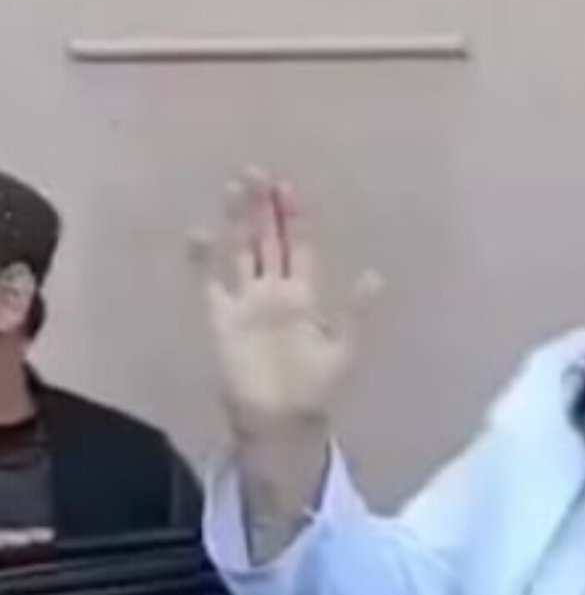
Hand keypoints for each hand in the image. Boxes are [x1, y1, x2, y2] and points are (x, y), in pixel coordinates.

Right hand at [189, 171, 378, 440]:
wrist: (283, 422)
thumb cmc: (316, 388)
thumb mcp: (345, 348)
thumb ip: (355, 310)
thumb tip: (375, 275)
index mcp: (304, 294)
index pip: (298, 245)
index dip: (294, 217)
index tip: (288, 187)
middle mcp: (273, 291)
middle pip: (267, 240)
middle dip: (262, 208)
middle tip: (258, 172)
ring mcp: (246, 302)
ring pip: (240, 252)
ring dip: (237, 222)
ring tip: (234, 188)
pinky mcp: (222, 319)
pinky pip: (210, 282)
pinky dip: (203, 259)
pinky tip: (200, 233)